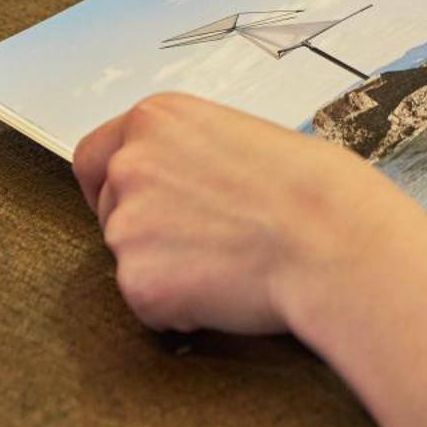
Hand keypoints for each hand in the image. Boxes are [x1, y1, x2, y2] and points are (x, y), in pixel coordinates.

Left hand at [72, 92, 426, 336]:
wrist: (333, 238)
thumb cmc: (310, 189)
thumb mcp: (240, 137)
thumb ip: (188, 153)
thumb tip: (176, 182)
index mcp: (157, 118)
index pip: (92, 155)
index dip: (110, 186)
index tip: (133, 204)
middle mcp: (131, 164)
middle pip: (109, 210)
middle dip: (146, 230)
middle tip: (205, 241)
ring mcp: (128, 224)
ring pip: (131, 259)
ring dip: (167, 269)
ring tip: (231, 261)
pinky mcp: (138, 282)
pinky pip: (148, 304)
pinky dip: (179, 308)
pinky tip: (227, 288)